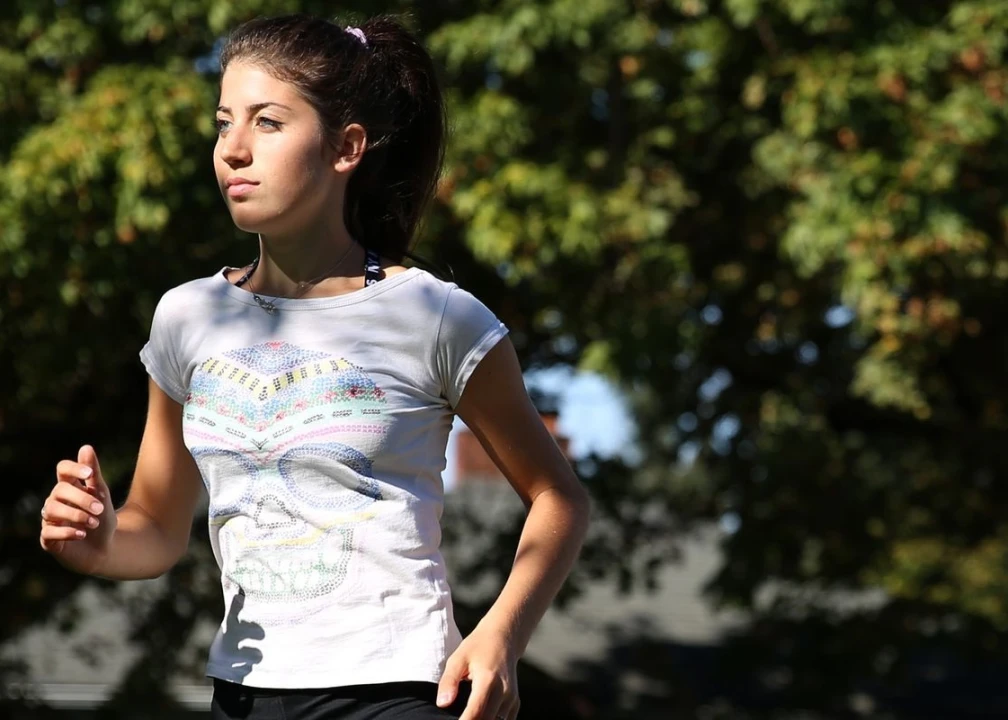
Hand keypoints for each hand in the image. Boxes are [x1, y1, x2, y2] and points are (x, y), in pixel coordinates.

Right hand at [40, 445, 116, 574]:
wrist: (106, 548)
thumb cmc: (102, 518)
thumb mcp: (102, 495)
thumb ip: (94, 473)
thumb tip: (86, 447)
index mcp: (70, 487)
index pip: (63, 469)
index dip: (73, 468)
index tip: (88, 473)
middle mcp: (56, 500)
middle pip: (59, 490)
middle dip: (81, 498)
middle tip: (100, 509)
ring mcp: (50, 519)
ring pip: (51, 510)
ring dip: (75, 515)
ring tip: (93, 523)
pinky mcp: (48, 539)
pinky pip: (48, 532)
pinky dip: (66, 532)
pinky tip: (82, 533)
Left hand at [436, 626, 519, 719]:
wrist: (504, 636)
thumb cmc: (478, 646)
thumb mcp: (458, 658)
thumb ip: (449, 681)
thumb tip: (442, 703)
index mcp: (487, 679)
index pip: (475, 712)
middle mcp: (503, 691)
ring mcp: (511, 698)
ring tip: (465, 717)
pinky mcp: (515, 702)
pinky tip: (480, 717)